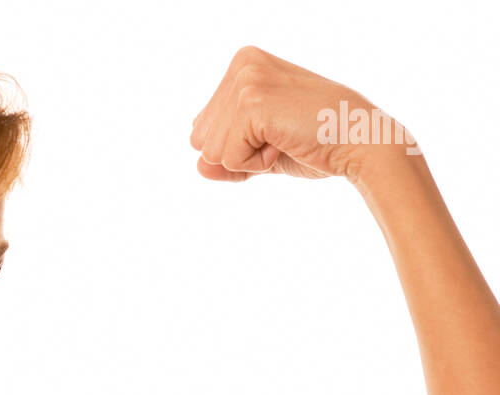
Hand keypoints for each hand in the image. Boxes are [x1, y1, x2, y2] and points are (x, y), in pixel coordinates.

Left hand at [189, 46, 409, 182]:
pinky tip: (285, 143)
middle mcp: (241, 64)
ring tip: (285, 139)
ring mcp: (245, 80)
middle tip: (282, 138)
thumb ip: (228, 157)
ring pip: (211, 153)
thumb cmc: (318, 144)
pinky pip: (228, 159)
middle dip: (238, 155)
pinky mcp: (251, 104)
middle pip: (200, 140)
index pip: (204, 130)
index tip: (277, 134)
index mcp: (242, 65)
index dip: (238, 149)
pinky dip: (256, 165)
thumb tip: (198, 166)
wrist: (359, 141)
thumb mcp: (264, 151)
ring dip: (249, 161)